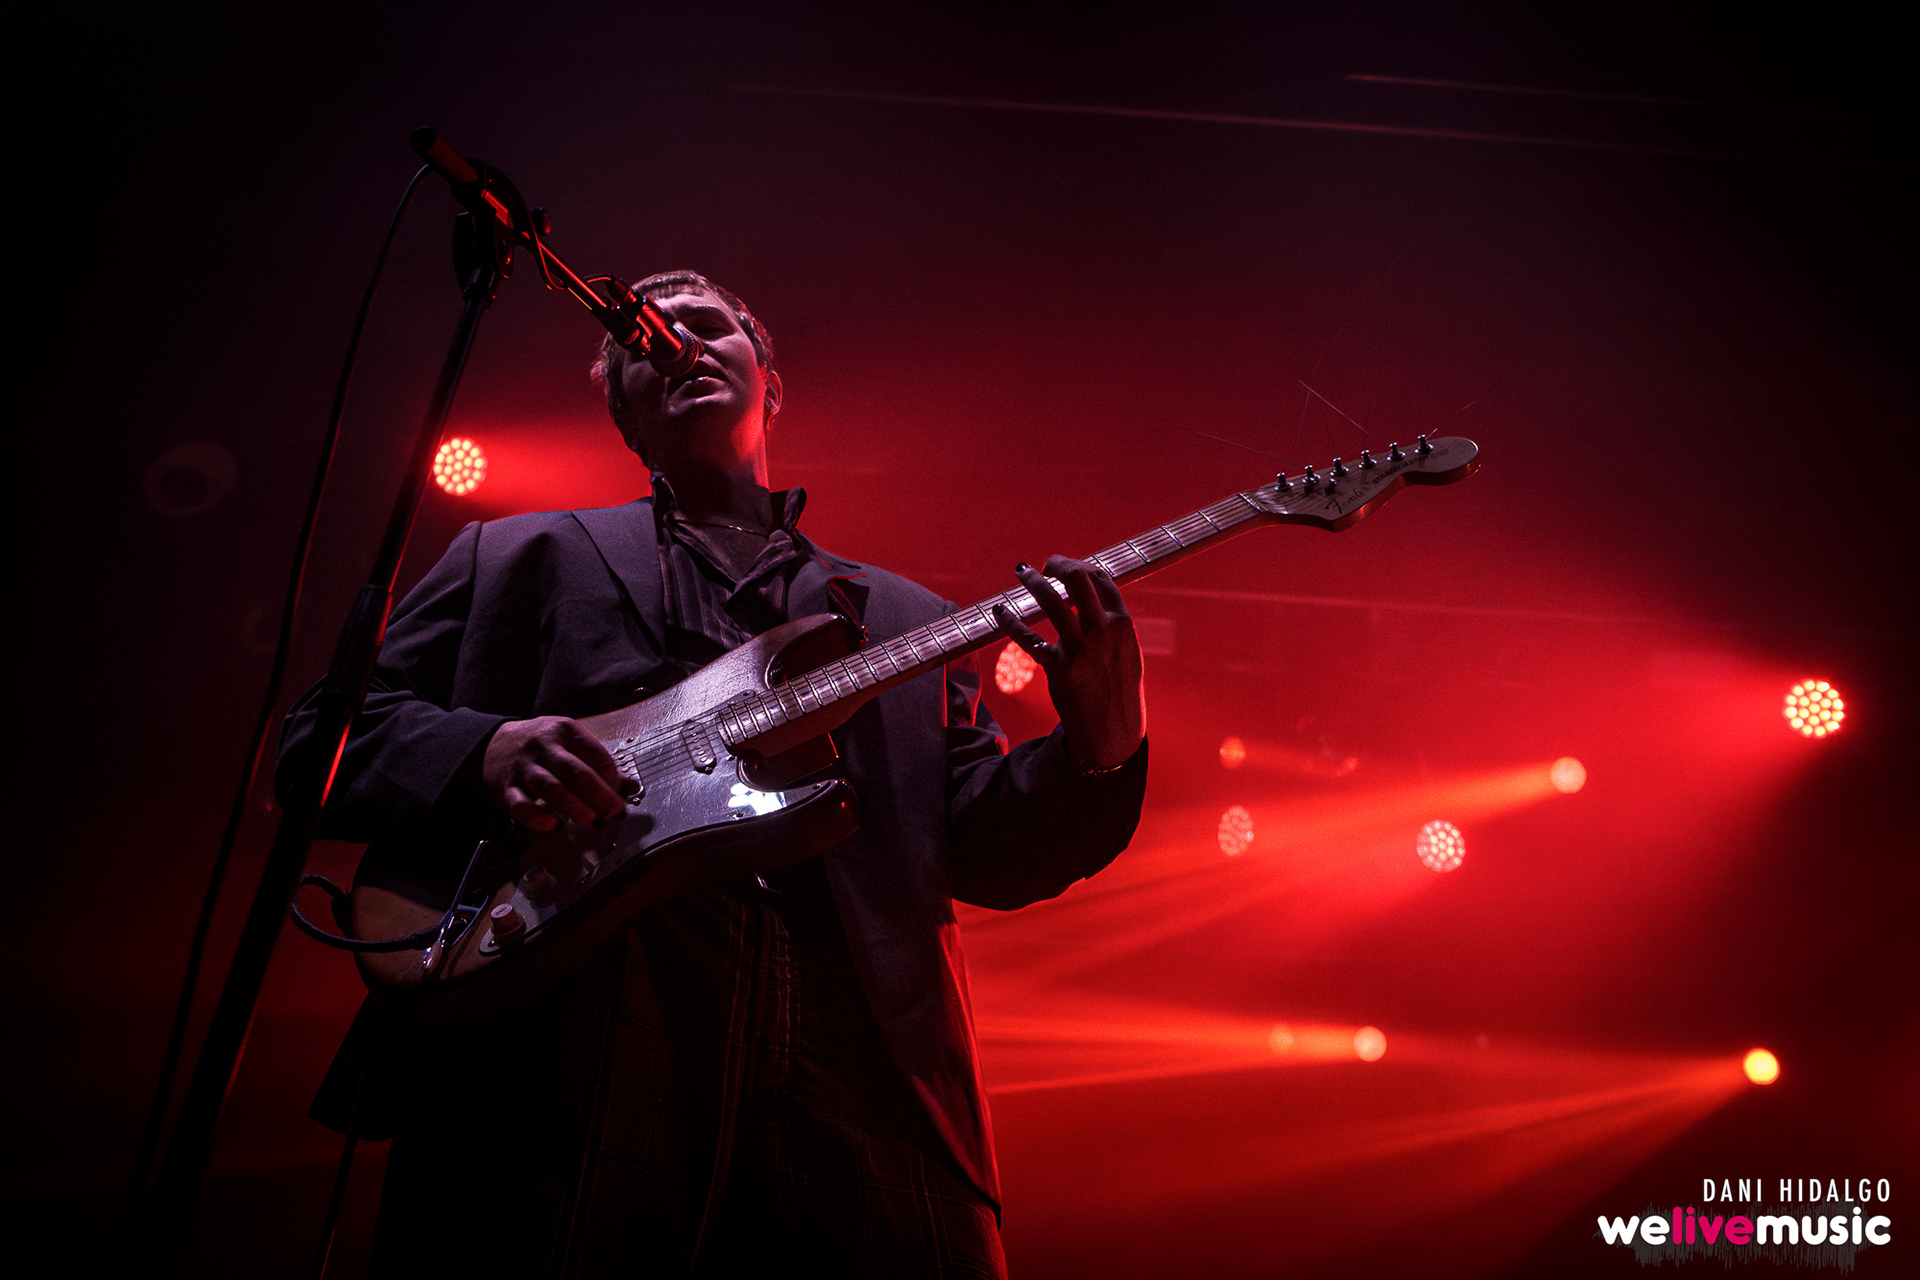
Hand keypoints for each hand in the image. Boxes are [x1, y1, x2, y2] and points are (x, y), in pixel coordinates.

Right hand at [482, 716, 629, 832]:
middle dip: (599, 796)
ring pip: (552, 788)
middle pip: (576, 772)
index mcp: (564, 730)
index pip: (595, 754)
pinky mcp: (506, 788)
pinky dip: (538, 818)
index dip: (612, 778)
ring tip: (590, 820)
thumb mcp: (568, 742)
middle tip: (611, 812)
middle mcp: (544, 746)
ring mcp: (524, 767)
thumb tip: (629, 785)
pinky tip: (552, 824)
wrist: (495, 745)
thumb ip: (597, 763)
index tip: (619, 794)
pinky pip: (522, 806)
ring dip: (575, 808)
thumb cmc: (539, 745)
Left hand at [995, 556, 1146, 772]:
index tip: (1063, 566)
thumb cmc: (1119, 690)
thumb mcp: (1127, 651)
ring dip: (1033, 581)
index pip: (1100, 579)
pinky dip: (1010, 621)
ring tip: (1022, 572)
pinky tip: (1000, 612)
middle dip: (1058, 564)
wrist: (1113, 731)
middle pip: (1078, 578)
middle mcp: (1103, 631)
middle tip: (1043, 565)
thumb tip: (1096, 599)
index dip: (1079, 565)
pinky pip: (1029, 638)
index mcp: (1122, 624)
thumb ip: (1113, 625)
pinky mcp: (1059, 668)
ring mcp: (1081, 649)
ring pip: (1051, 600)